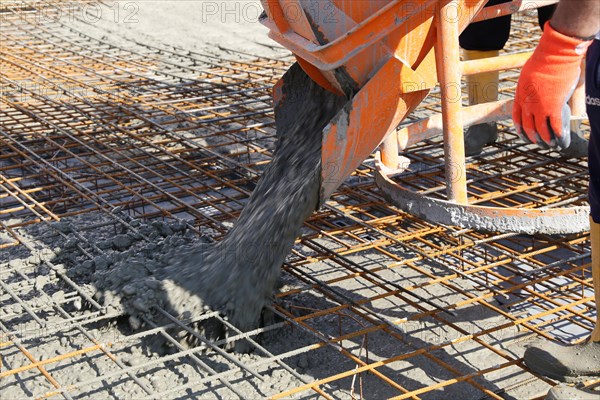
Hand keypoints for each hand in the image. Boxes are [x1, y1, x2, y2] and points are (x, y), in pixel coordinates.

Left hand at [513, 22, 590, 148]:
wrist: (554, 56)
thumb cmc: (543, 60)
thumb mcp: (528, 74)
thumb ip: (530, 85)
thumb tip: (534, 88)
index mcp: (520, 96)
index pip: (516, 117)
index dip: (519, 128)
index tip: (522, 134)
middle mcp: (527, 104)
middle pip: (528, 126)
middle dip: (532, 137)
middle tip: (537, 143)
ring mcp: (540, 106)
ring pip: (540, 129)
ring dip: (546, 139)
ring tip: (550, 144)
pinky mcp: (554, 106)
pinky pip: (554, 125)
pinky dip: (557, 134)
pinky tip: (560, 138)